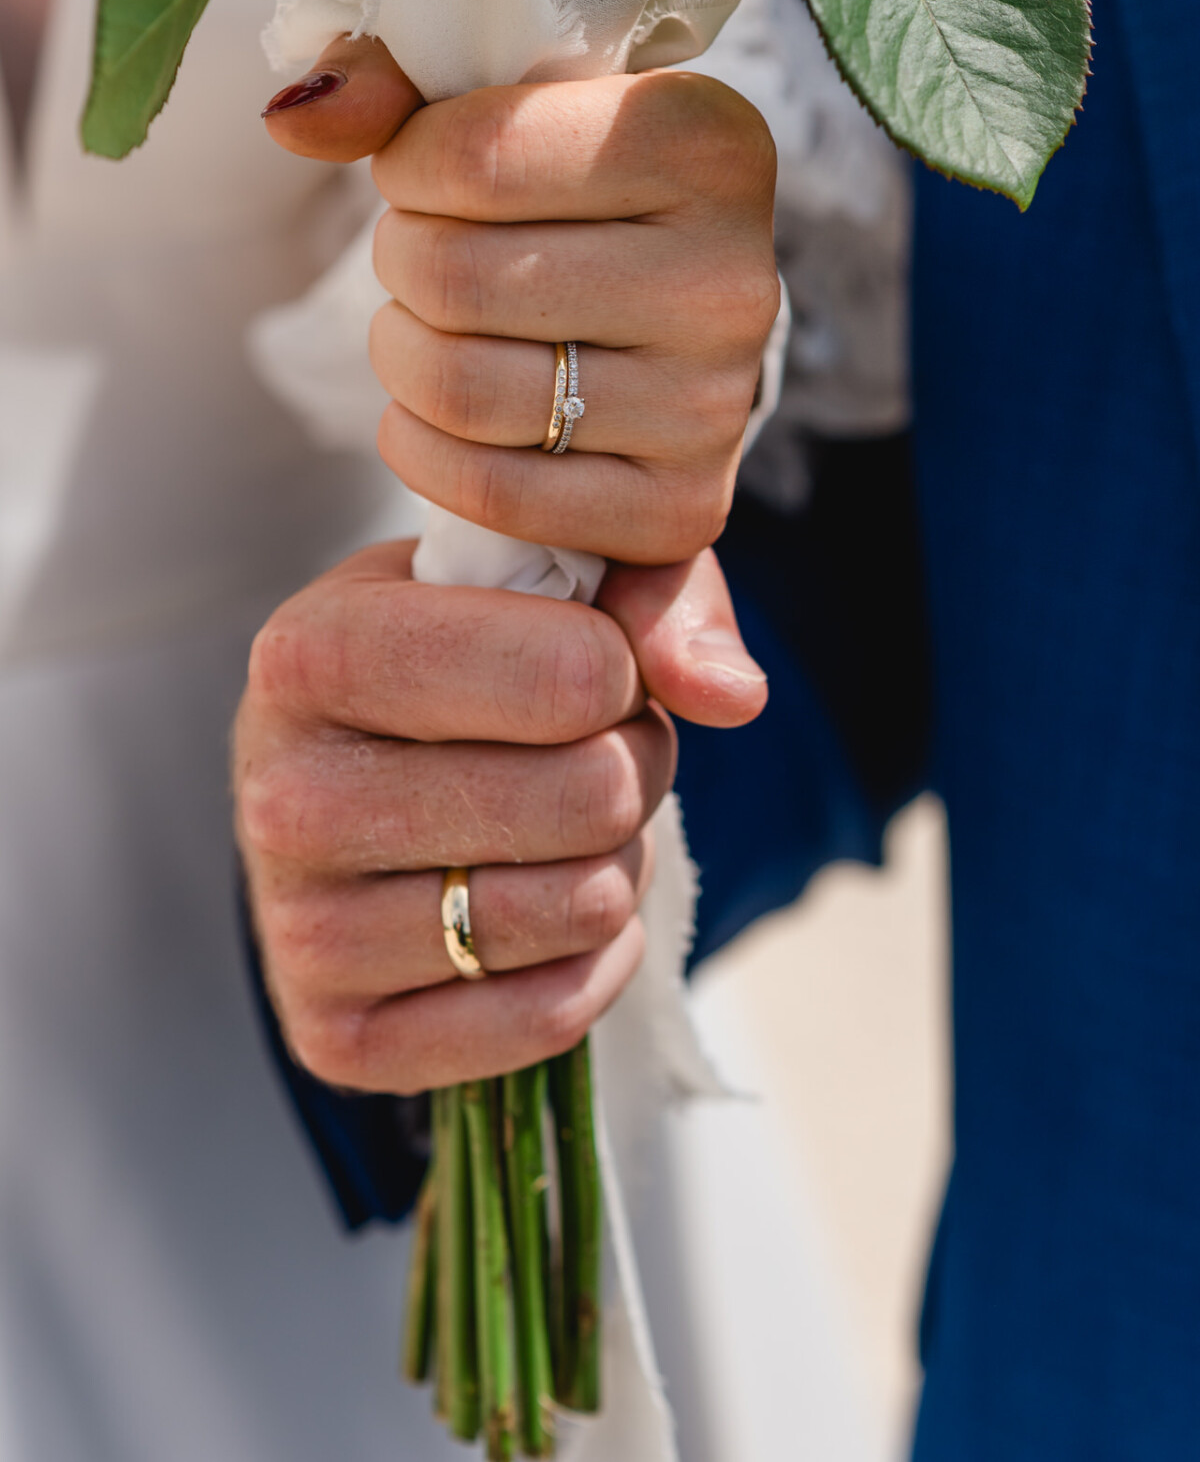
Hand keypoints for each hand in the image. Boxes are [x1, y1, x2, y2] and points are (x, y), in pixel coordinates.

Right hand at [235, 541, 765, 1092]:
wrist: (350, 769)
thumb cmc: (461, 655)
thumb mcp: (544, 573)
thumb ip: (655, 587)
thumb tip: (733, 695)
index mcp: (312, 652)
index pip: (570, 675)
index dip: (627, 672)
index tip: (594, 662)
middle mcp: (282, 797)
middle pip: (590, 796)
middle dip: (636, 765)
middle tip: (599, 749)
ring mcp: (300, 931)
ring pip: (583, 907)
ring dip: (618, 861)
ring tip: (567, 824)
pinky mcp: (338, 1039)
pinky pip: (554, 1015)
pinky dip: (592, 961)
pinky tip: (548, 908)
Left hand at [264, 40, 778, 564]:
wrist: (672, 324)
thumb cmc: (576, 196)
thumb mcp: (511, 106)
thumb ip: (398, 86)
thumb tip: (297, 117)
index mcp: (707, 141)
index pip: (476, 158)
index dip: (407, 168)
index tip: (422, 173)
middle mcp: (731, 277)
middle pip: (455, 279)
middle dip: (403, 265)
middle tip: (426, 260)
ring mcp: (714, 404)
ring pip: (460, 387)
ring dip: (403, 357)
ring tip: (431, 330)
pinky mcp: (680, 506)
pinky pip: (486, 489)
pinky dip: (422, 450)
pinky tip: (437, 416)